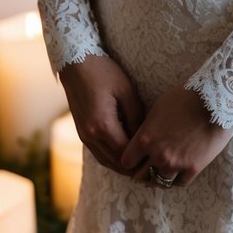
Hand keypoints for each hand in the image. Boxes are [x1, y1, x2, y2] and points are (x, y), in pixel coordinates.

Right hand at [59, 54, 145, 176]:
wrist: (76, 63)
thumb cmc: (103, 72)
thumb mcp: (126, 90)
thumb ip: (136, 115)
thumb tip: (144, 136)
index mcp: (102, 125)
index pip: (125, 153)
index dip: (141, 160)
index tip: (156, 160)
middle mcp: (90, 135)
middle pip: (114, 162)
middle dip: (132, 167)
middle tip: (152, 168)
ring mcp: (83, 135)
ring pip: (105, 160)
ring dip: (121, 165)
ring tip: (140, 164)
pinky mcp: (81, 132)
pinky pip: (98, 152)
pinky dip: (111, 157)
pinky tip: (124, 153)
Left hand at [119, 83, 232, 186]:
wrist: (215, 100)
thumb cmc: (185, 97)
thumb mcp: (158, 109)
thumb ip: (147, 128)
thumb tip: (141, 139)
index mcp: (145, 139)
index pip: (126, 161)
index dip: (130, 159)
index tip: (135, 157)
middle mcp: (157, 155)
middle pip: (140, 177)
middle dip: (142, 171)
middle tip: (147, 167)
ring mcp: (175, 164)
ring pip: (159, 183)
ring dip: (159, 176)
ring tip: (163, 170)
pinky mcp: (193, 169)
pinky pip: (179, 183)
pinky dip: (176, 178)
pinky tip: (178, 170)